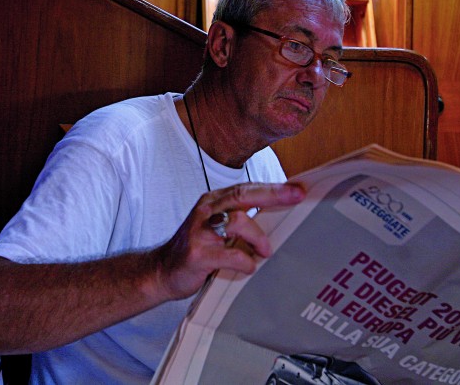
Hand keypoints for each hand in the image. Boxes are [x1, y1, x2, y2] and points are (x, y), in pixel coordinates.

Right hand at [152, 182, 305, 299]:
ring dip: (257, 237)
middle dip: (272, 194)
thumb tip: (277, 218)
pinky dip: (244, 262)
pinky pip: (230, 255)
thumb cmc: (196, 249)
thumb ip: (240, 220)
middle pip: (242, 195)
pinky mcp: (197, 254)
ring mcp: (199, 232)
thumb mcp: (216, 228)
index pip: (246, 188)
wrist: (161, 271)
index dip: (272, 187)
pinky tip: (247, 267)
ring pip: (237, 221)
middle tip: (295, 196)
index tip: (297, 188)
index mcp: (213, 202)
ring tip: (264, 251)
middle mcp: (206, 211)